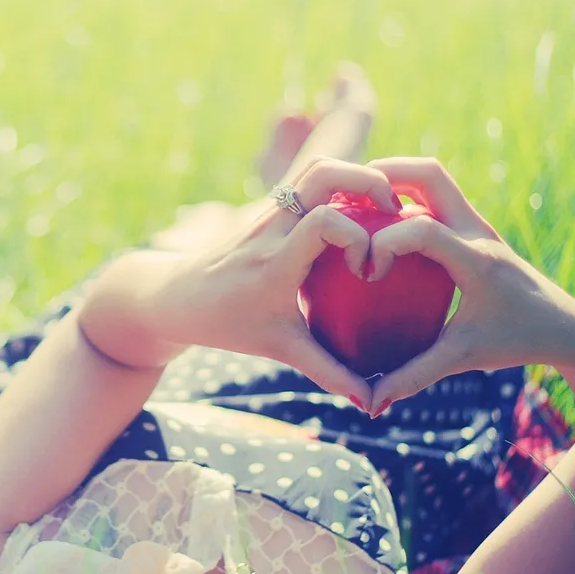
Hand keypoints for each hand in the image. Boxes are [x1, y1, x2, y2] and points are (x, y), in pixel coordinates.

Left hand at [161, 157, 401, 408]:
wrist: (179, 298)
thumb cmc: (229, 326)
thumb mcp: (280, 349)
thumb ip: (328, 373)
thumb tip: (372, 404)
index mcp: (274, 263)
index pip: (323, 222)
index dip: (357, 235)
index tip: (367, 268)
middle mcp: (271, 229)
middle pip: (323, 175)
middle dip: (368, 182)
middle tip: (396, 213)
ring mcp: (268, 211)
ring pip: (315, 169)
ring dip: (356, 175)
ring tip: (384, 207)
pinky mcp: (270, 205)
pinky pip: (308, 179)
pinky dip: (342, 183)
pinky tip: (362, 210)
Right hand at [362, 158, 574, 414]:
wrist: (567, 326)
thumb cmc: (518, 341)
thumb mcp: (464, 358)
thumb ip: (415, 377)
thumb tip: (370, 404)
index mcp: (475, 259)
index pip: (420, 230)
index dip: (383, 244)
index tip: (366, 273)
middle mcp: (477, 230)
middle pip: (430, 174)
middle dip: (384, 173)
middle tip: (346, 193)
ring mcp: (477, 223)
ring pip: (434, 177)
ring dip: (394, 178)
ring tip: (354, 199)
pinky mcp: (474, 227)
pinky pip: (436, 196)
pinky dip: (404, 197)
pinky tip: (377, 220)